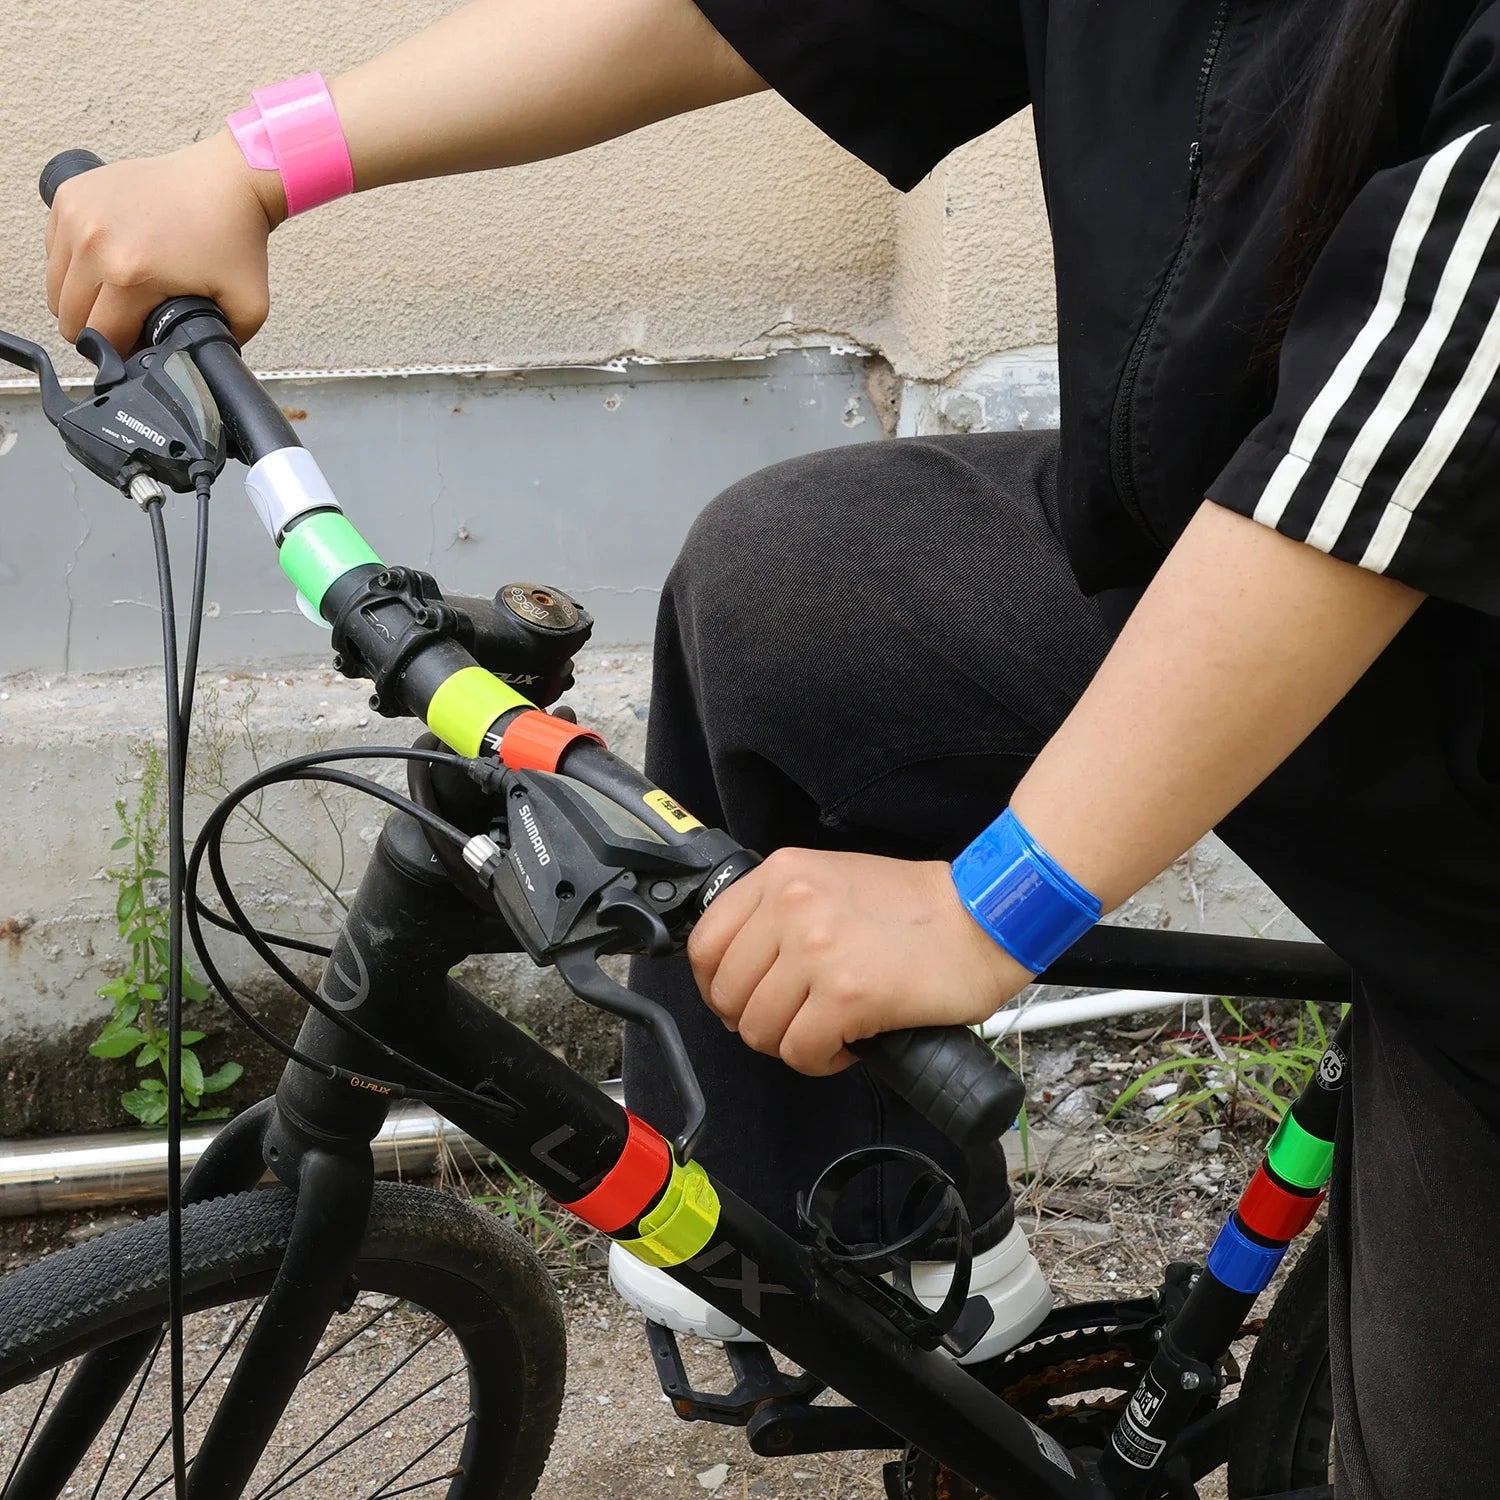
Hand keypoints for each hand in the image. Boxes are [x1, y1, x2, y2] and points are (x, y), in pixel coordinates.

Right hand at [44, 132, 284, 351]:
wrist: (226, 181)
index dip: (120, 352)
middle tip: (126, 324)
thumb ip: (218, 347)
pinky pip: (53, 251)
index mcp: (130, 275)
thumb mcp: (246, 310)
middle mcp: (94, 242)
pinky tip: (106, 264)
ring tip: (116, 297)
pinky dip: (74, 266)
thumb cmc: (235, 239)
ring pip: (55, 286)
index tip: (138, 347)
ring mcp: (76, 215)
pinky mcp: (69, 195)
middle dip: (96, 330)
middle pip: (69, 316)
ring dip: (81, 300)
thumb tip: (193, 370)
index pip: (100, 338)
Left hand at [687, 848, 1032, 1076]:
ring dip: (791, 1043)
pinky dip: (822, 1061)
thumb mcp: (831, 881)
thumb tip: (743, 971)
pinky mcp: (846, 995)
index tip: (742, 1000)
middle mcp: (791, 906)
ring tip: (829, 1031)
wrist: (985, 917)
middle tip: (795, 1022)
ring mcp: (816, 950)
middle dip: (757, 1021)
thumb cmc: (918, 908)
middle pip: (728, 994)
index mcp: (782, 875)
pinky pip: (800, 1053)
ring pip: (759, 1030)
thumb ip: (782, 913)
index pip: (705, 943)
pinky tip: (850, 1045)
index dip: (717, 986)